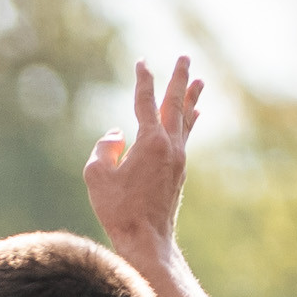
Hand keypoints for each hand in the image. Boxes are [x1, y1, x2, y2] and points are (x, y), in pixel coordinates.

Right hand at [84, 55, 201, 256]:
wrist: (147, 239)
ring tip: (200, 81)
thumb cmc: (118, 209)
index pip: (146, 102)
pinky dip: (189, 120)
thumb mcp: (96, 176)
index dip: (143, 80)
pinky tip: (192, 116)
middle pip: (175, 104)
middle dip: (179, 78)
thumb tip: (116, 135)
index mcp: (150, 142)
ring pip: (186, 119)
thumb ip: (103, 148)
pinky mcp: (179, 171)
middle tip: (185, 57)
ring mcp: (179, 158)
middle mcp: (170, 145)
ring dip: (191, 98)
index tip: (142, 62)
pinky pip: (185, 136)